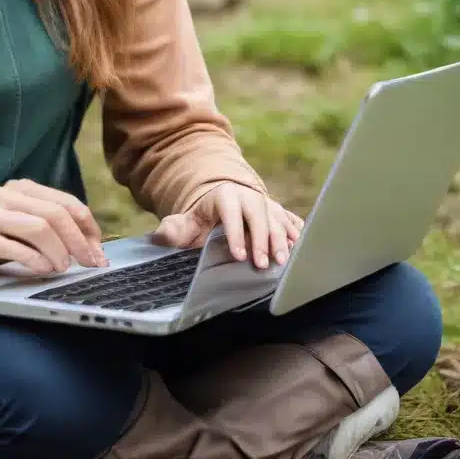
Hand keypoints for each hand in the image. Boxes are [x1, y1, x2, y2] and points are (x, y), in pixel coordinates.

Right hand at [0, 178, 108, 278]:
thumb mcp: (24, 222)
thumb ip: (52, 227)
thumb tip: (92, 248)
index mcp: (24, 187)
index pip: (65, 202)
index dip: (87, 227)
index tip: (98, 250)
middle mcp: (7, 195)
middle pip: (54, 214)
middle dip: (77, 241)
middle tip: (89, 263)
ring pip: (37, 227)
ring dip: (58, 251)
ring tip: (63, 268)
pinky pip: (12, 246)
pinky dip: (34, 260)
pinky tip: (43, 269)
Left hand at [152, 182, 303, 269]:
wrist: (224, 203)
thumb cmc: (204, 218)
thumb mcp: (187, 222)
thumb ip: (174, 229)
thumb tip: (160, 237)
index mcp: (224, 196)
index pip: (231, 212)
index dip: (235, 233)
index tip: (239, 256)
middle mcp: (249, 196)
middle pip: (259, 214)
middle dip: (262, 239)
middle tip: (262, 264)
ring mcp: (266, 203)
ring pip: (278, 217)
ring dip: (282, 239)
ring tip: (283, 261)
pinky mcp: (279, 213)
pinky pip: (291, 220)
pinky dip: (296, 233)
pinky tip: (299, 248)